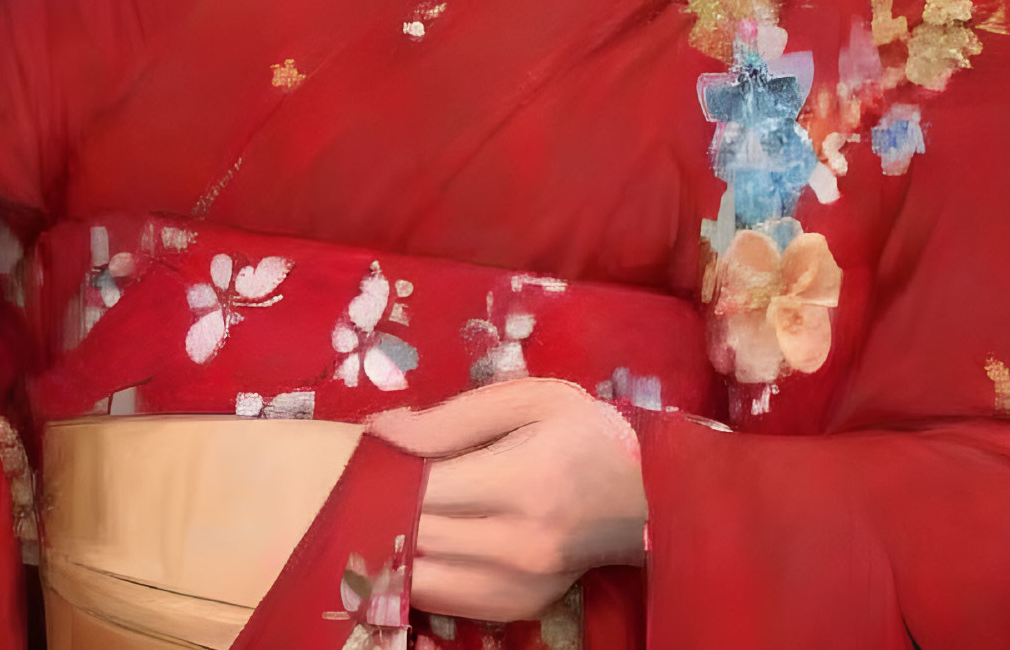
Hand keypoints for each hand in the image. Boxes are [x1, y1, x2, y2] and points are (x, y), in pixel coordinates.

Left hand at [365, 378, 646, 621]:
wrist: (645, 494)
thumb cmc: (584, 433)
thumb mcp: (527, 399)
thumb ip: (452, 418)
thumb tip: (381, 431)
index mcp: (521, 483)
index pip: (423, 491)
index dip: (382, 475)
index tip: (367, 458)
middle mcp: (517, 546)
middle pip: (414, 537)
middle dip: (379, 510)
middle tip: (365, 485)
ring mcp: (516, 587)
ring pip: (418, 578)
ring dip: (390, 549)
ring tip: (382, 516)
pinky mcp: (515, 609)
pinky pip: (442, 599)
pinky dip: (417, 573)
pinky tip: (414, 545)